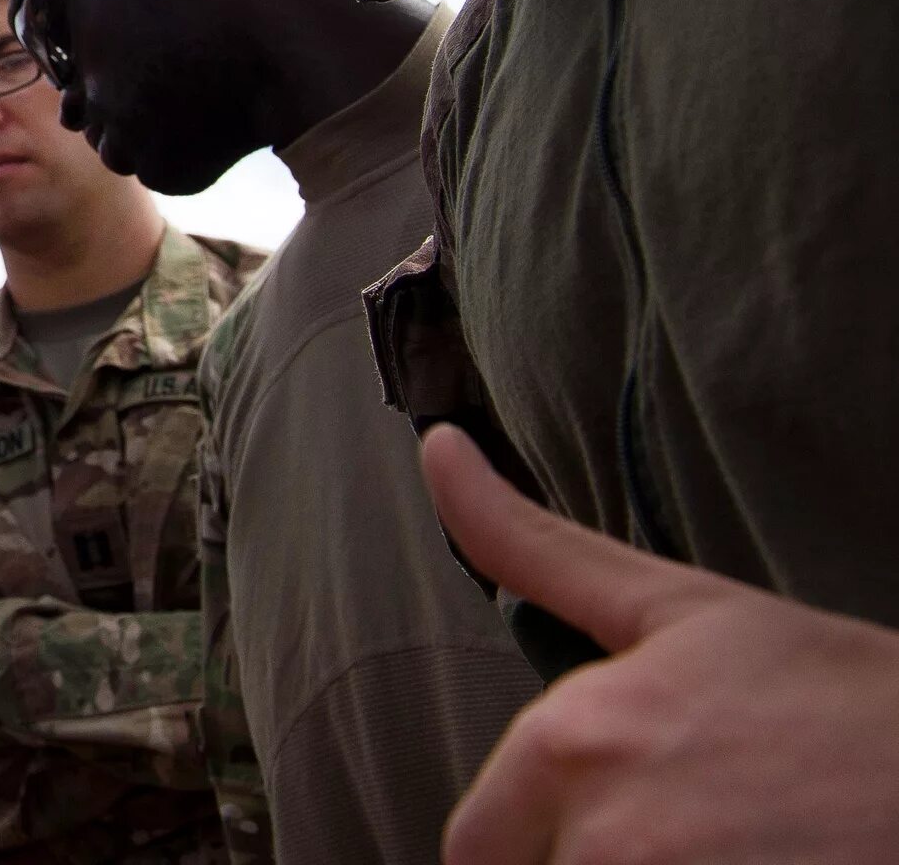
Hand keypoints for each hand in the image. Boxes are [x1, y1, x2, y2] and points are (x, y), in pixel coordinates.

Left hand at [425, 423, 898, 862]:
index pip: (475, 845)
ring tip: (731, 851)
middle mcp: (605, 836)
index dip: (534, 842)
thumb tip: (440, 450)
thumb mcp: (677, 607)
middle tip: (685, 841)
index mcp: (573, 743)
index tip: (615, 825)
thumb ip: (532, 547)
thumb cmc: (834, 694)